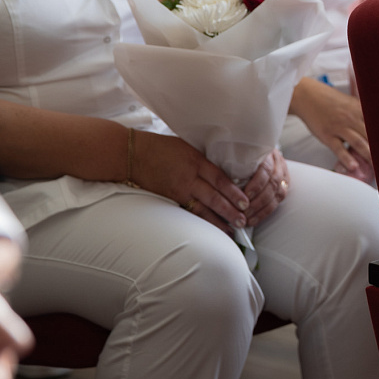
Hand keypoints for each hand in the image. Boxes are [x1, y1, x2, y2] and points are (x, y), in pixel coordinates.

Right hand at [128, 130, 252, 231]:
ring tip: (231, 232)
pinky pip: (188, 212)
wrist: (133, 154)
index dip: (233, 193)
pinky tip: (209, 230)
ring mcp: (178, 190)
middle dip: (230, 211)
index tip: (245, 203)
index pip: (219, 179)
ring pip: (201, 210)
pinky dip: (200, 222)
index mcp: (196, 161)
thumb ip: (204, 160)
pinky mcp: (169, 199)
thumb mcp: (188, 147)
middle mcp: (188, 177)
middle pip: (213, 197)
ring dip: (217, 222)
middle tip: (243, 221)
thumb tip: (225, 172)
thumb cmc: (162, 147)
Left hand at [240, 149, 290, 227]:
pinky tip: (255, 219)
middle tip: (244, 212)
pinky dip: (266, 212)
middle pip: (272, 183)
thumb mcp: (237, 155)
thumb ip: (234, 165)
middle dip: (258, 201)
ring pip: (277, 194)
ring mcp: (282, 173)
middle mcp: (277, 162)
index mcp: (266, 152)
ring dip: (262, 209)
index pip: (265, 169)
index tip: (246, 195)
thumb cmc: (240, 155)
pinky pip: (278, 201)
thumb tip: (220, 178)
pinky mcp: (284, 184)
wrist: (253, 151)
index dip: (257, 184)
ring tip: (248, 219)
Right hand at [290, 77, 371, 174]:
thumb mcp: (350, 102)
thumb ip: (363, 113)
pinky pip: (338, 148)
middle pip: (371, 136)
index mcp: (359, 109)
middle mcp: (352, 118)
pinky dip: (346, 158)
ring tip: (378, 168)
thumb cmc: (329, 100)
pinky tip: (354, 167)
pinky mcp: (327, 135)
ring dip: (369, 156)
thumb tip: (378, 124)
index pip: (378, 124)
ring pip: (358, 143)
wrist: (306, 96)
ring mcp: (339, 127)